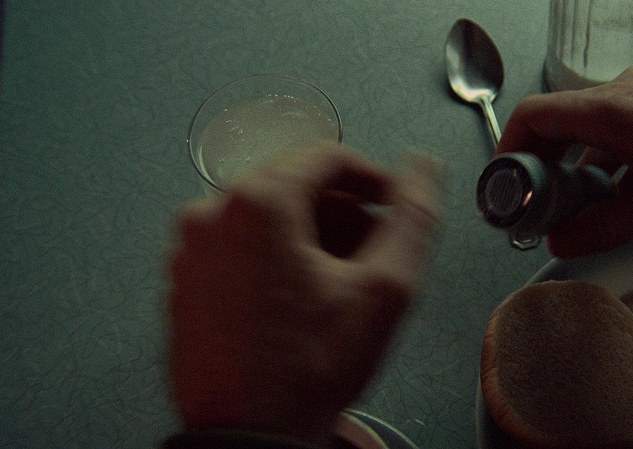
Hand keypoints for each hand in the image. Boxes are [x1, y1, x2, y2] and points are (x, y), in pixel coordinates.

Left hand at [167, 142, 441, 446]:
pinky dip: (276, 257)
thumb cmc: (304, 372)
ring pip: (266, 217)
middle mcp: (212, 216)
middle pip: (294, 185)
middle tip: (371, 249)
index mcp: (257, 203)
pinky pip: (239, 247)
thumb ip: (414, 217)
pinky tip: (302, 297)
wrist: (249, 438)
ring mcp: (192, 250)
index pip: (327, 157)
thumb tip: (424, 172)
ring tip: (341, 280)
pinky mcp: (185, 281)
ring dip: (311, 235)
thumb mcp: (385, 289)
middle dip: (342, 212)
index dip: (372, 178)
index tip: (390, 203)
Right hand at [498, 65, 632, 257]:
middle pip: (561, 121)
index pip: (535, 115)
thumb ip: (601, 227)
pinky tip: (626, 190)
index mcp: (614, 110)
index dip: (509, 148)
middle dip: (545, 166)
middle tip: (545, 206)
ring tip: (591, 208)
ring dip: (582, 165)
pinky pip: (622, 123)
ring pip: (593, 126)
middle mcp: (629, 89)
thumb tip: (563, 239)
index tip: (505, 181)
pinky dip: (611, 155)